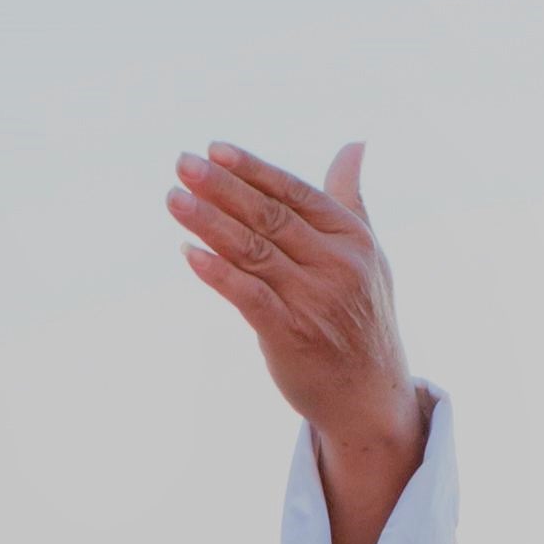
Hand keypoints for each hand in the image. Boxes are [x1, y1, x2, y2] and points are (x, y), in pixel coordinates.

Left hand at [169, 141, 416, 465]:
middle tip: (182, 163)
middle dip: (222, 187)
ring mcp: (313, 299)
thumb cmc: (362, 317)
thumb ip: (349, 200)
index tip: (215, 149)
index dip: (253, 170)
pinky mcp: (290, 334)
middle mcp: (336, 264)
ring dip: (208, 222)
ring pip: (252, 250)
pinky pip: (247, 295)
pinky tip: (189, 253)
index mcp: (352, 237)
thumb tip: (355, 145)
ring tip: (174, 199)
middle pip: (268, 216)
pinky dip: (217, 273)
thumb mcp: (368, 254)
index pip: (294, 192)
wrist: (369, 398)